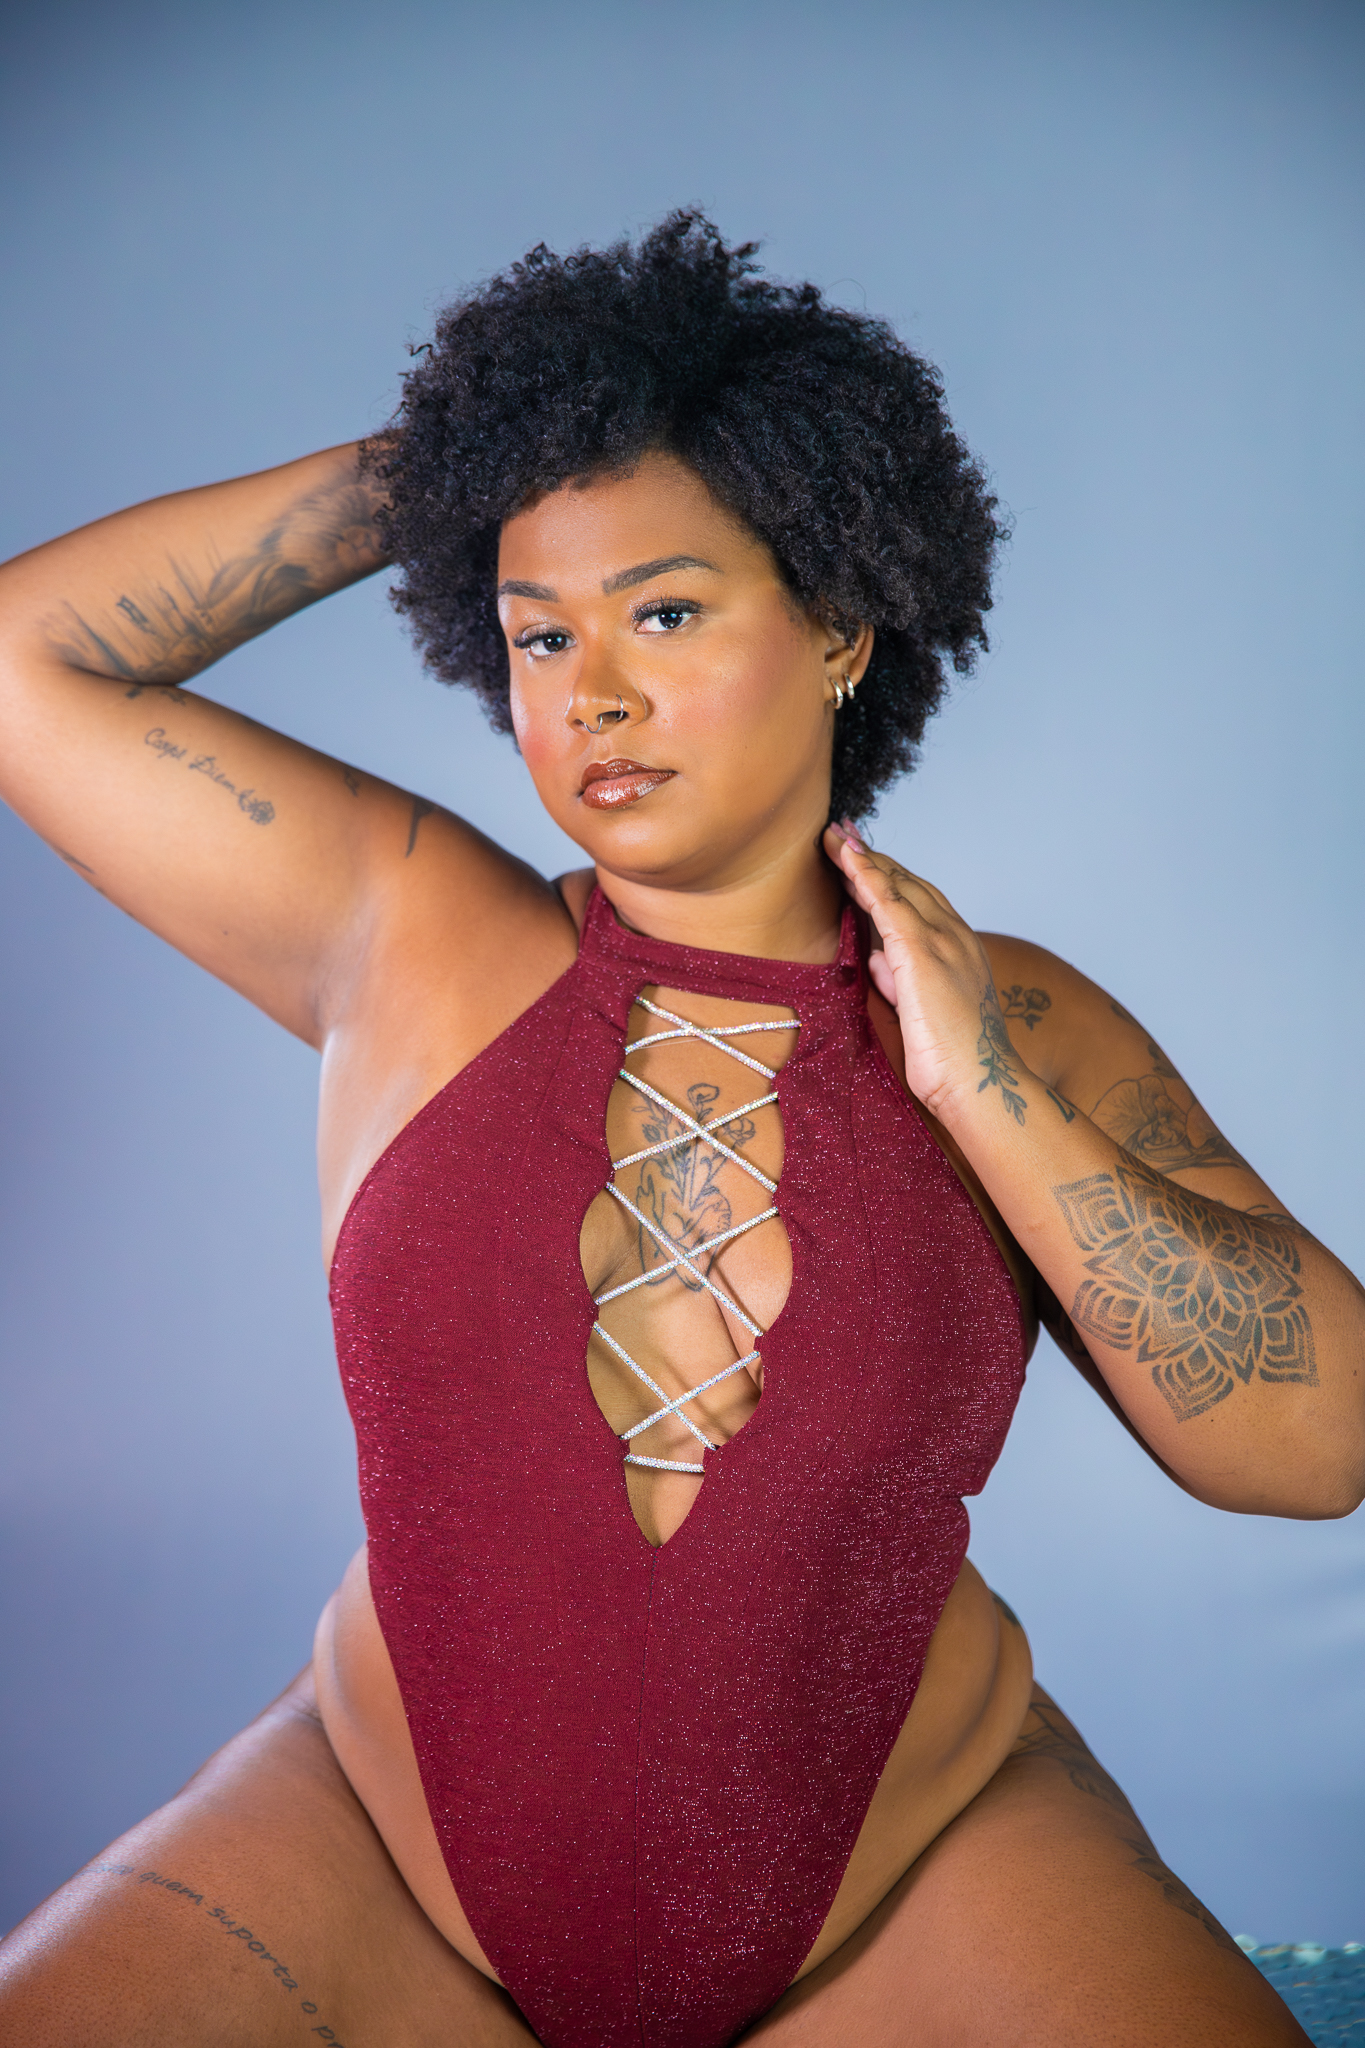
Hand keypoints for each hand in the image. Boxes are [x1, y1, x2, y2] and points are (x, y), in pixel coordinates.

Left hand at [823, 820, 1020, 1121]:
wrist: (978, 1085)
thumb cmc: (951, 1059)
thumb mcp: (919, 1009)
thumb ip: (899, 979)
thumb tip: (877, 959)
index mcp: (958, 949)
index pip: (919, 900)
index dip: (888, 875)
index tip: (861, 854)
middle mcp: (955, 936)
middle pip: (909, 884)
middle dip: (873, 856)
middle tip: (842, 831)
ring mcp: (942, 942)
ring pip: (898, 886)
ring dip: (864, 858)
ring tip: (835, 835)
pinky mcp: (922, 955)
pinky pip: (889, 904)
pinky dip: (867, 876)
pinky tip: (847, 858)